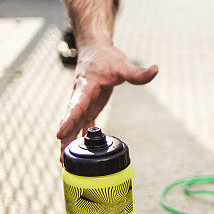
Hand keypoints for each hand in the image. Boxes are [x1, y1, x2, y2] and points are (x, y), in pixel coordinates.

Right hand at [57, 41, 157, 159]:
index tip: (58, 133)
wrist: (95, 51)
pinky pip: (81, 126)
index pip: (76, 104)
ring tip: (65, 163)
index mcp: (86, 87)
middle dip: (66, 139)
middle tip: (62, 158)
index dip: (68, 119)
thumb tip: (154, 70)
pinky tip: (79, 154)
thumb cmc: (106, 57)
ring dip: (69, 143)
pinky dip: (79, 138)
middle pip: (70, 120)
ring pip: (73, 126)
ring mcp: (83, 105)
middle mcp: (80, 97)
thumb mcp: (122, 64)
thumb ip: (137, 72)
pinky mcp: (88, 109)